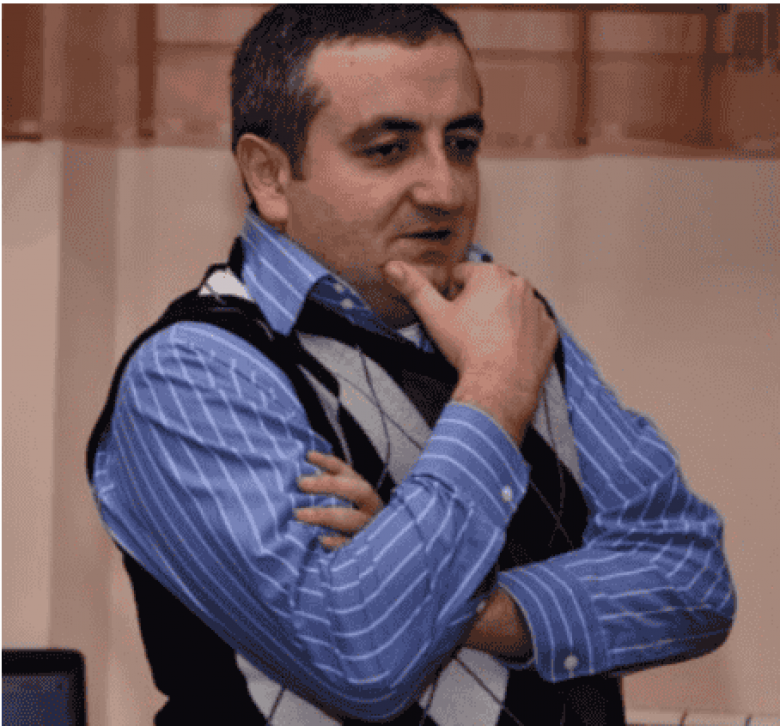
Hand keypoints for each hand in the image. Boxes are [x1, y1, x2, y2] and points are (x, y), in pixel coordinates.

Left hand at [294, 451, 382, 549]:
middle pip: (356, 491)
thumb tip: (301, 477)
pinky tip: (321, 540)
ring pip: (352, 519)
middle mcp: (369, 506)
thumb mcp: (345, 499)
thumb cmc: (352, 519)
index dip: (328, 462)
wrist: (385, 547)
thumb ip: (327, 487)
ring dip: (325, 515)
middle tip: (301, 483)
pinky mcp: (365, 546)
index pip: (346, 471)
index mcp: (362, 490)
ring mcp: (369, 527)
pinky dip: (337, 543)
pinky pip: (352, 545)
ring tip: (299, 514)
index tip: (308, 456)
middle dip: (329, 485)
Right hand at [383, 261, 558, 441]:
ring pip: (512, 306)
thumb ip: (414, 287)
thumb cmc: (468, 349)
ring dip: (501, 317)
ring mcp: (537, 307)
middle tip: (469, 332)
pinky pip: (532, 326)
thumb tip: (391, 266)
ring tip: (488, 342)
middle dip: (479, 304)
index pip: (462, 276)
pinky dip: (522, 334)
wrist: (499, 384)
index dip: (452, 297)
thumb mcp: (434, 316)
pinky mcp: (549, 329)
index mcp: (489, 274)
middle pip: (490, 289)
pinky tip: (507, 350)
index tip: (453, 317)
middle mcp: (518, 284)